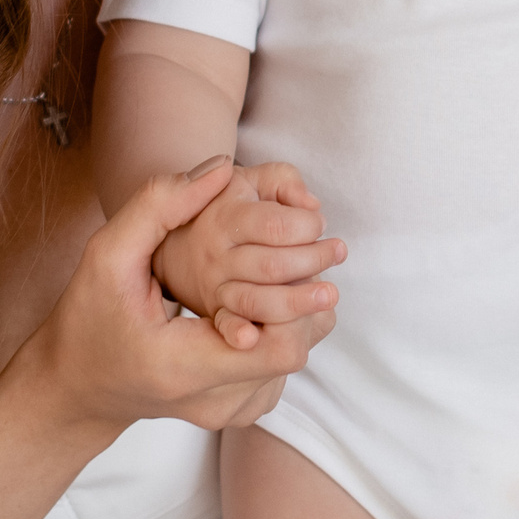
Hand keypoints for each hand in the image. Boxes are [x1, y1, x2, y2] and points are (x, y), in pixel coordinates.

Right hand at [28, 158, 336, 437]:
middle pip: (297, 347)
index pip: (280, 344)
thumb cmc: (86, 319)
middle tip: (305, 252)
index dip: (296, 297)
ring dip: (298, 309)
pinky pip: (284, 366)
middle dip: (303, 294)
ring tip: (284, 271)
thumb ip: (159, 206)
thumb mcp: (107, 255)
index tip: (295, 255)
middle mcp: (214, 402)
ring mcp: (229, 412)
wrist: (75, 387)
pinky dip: (284, 327)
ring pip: (298, 354)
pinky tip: (262, 301)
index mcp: (184, 368)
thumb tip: (221, 169)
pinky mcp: (239, 409)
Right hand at [152, 159, 344, 347]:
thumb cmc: (229, 207)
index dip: (307, 225)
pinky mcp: (216, 312)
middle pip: (271, 266)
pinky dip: (239, 334)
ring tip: (329, 295)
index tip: (320, 224)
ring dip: (297, 302)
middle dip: (314, 261)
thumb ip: (284, 180)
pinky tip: (256, 339)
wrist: (178, 244)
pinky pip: (226, 327)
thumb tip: (311, 205)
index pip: (274, 225)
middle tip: (340, 251)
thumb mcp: (252, 180)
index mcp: (227, 218)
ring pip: (256, 301)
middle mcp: (217, 255)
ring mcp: (215, 287)